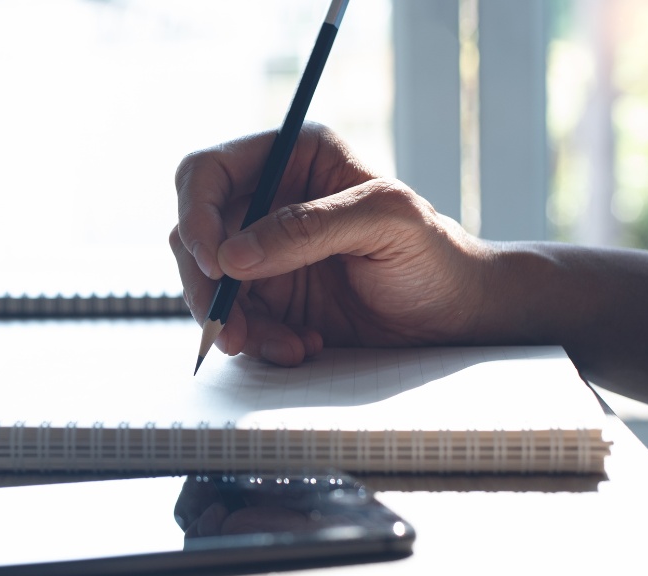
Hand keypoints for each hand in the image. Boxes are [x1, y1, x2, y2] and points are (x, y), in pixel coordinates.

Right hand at [170, 123, 493, 365]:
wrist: (455, 317)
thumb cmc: (435, 255)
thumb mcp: (385, 224)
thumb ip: (308, 229)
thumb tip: (231, 255)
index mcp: (291, 156)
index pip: (207, 172)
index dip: (196, 215)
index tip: (217, 263)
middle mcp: (266, 199)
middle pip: (193, 233)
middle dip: (205, 284)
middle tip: (227, 328)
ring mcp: (262, 250)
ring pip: (206, 282)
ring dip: (233, 321)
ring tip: (285, 346)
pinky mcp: (266, 296)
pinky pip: (233, 318)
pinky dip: (257, 341)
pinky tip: (300, 346)